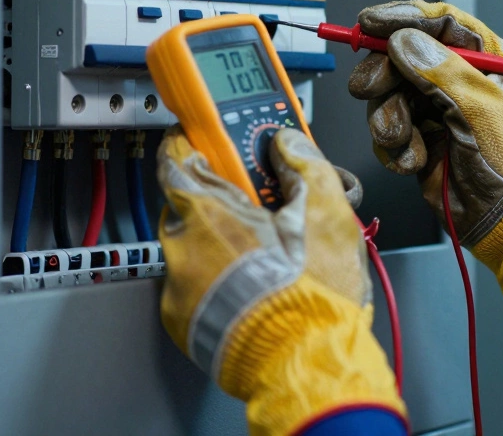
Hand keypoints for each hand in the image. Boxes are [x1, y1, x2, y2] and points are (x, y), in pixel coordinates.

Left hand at [156, 127, 403, 435]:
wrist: (307, 365)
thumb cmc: (312, 297)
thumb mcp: (326, 213)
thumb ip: (304, 165)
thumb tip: (288, 144)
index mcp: (208, 214)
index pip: (176, 158)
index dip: (193, 143)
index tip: (207, 139)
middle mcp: (181, 249)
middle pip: (188, 204)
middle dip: (219, 200)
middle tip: (259, 204)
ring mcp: (178, 289)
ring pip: (192, 247)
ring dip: (220, 243)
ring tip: (265, 255)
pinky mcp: (182, 323)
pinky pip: (193, 285)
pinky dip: (216, 280)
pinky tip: (252, 286)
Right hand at [348, 0, 502, 325]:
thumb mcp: (483, 111)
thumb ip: (442, 72)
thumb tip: (403, 41)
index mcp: (488, 61)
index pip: (440, 25)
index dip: (401, 19)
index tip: (368, 23)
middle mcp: (459, 81)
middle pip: (404, 57)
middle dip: (383, 75)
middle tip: (368, 88)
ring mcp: (438, 111)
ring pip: (389, 95)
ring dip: (389, 119)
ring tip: (405, 141)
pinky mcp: (421, 140)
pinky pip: (390, 130)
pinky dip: (395, 147)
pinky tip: (413, 161)